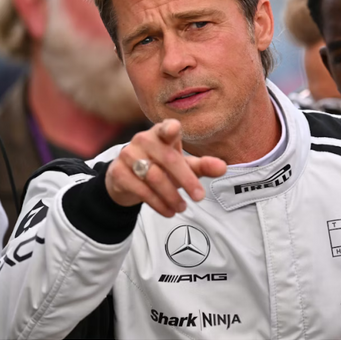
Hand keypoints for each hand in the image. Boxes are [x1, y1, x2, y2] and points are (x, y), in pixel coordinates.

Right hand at [104, 119, 226, 216]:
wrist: (126, 179)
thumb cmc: (160, 166)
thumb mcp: (183, 165)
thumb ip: (202, 165)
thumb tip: (223, 167)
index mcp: (161, 133)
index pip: (166, 128)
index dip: (169, 128)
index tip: (174, 130)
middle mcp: (143, 140)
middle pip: (168, 159)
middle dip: (186, 179)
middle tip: (200, 197)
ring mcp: (128, 154)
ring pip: (154, 177)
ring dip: (171, 196)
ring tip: (183, 207)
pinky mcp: (117, 171)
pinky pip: (140, 189)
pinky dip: (157, 203)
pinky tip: (168, 211)